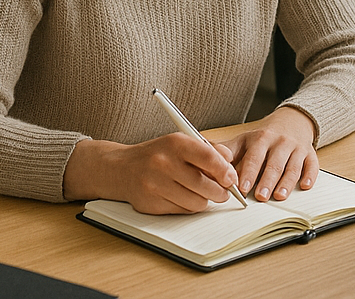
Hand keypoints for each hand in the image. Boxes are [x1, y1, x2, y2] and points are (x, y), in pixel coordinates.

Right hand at [65, 133, 241, 213]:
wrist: (121, 168)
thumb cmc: (158, 154)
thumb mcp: (181, 143)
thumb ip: (208, 151)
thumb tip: (231, 165)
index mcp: (175, 143)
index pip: (207, 157)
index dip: (224, 171)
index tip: (232, 179)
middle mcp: (164, 163)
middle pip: (203, 184)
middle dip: (220, 192)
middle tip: (225, 192)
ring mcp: (154, 185)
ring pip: (194, 202)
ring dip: (205, 201)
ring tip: (207, 195)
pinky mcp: (149, 204)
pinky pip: (180, 211)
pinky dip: (189, 207)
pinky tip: (187, 198)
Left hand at [221, 107, 318, 201]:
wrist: (292, 120)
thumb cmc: (264, 137)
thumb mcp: (244, 140)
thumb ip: (225, 151)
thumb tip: (202, 157)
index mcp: (261, 139)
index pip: (254, 156)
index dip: (248, 172)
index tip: (241, 188)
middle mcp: (280, 142)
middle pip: (274, 163)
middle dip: (267, 180)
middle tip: (261, 196)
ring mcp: (296, 148)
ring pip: (292, 166)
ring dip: (286, 182)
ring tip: (280, 196)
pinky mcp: (310, 153)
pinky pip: (312, 164)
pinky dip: (310, 175)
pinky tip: (306, 185)